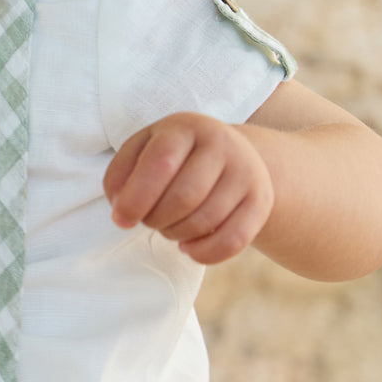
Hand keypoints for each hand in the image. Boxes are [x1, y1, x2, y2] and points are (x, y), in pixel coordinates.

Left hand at [103, 112, 274, 264]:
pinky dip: (204, 253)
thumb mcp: (141, 152)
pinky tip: (187, 247)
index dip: (136, 198)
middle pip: (184, 197)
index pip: (161, 163)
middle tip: (148, 220)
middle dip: (156, 219)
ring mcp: (246, 171)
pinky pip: (233, 241)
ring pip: (206, 221)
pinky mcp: (261, 201)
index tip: (121, 219)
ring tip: (168, 227)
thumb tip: (121, 210)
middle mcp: (221, 143)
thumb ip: (120, 176)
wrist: (227, 155)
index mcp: (184, 127)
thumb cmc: (171, 158)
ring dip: (176, 235)